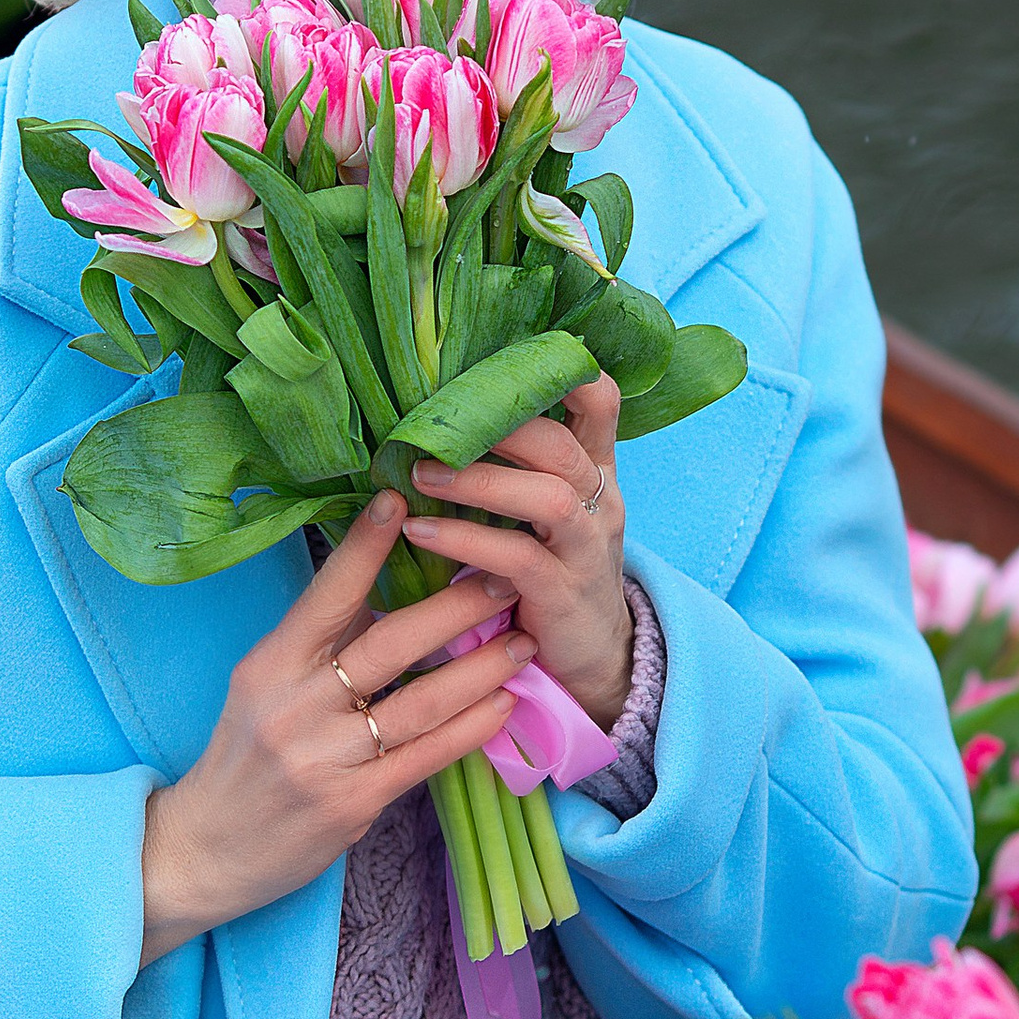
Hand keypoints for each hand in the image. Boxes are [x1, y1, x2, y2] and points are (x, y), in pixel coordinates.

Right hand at [137, 494, 532, 964]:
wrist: (202, 849)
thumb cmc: (242, 757)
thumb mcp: (263, 687)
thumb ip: (318, 642)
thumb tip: (380, 581)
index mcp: (270, 666)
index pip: (325, 597)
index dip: (363, 548)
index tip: (401, 499)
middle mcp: (295, 707)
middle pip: (387, 644)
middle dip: (453, 608)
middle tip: (504, 576)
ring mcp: (324, 759)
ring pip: (418, 703)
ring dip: (479, 668)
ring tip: (522, 640)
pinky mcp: (351, 805)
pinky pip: (425, 758)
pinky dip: (469, 728)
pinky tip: (503, 705)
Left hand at [403, 375, 631, 729]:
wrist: (596, 658)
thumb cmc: (555, 571)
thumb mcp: (550, 514)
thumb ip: (519, 468)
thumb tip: (445, 415)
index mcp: (595, 472)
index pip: (600, 402)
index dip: (564, 372)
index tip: (499, 361)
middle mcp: (600, 502)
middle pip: (561, 444)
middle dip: (496, 427)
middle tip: (430, 424)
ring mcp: (586, 548)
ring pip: (546, 497)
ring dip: (477, 481)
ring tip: (418, 477)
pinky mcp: (563, 593)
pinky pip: (518, 558)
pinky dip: (467, 541)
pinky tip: (423, 533)